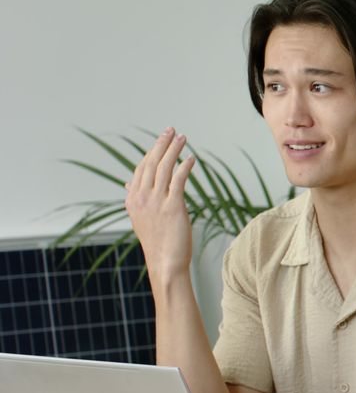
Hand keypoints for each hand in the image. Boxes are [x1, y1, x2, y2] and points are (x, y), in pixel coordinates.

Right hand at [124, 127, 196, 279]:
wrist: (165, 262)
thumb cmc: (157, 241)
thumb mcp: (140, 217)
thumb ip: (135, 198)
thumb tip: (128, 184)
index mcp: (132, 199)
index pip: (141, 168)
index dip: (152, 152)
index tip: (162, 139)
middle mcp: (141, 198)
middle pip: (151, 163)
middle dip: (161, 144)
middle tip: (171, 130)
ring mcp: (156, 202)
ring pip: (164, 168)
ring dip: (174, 150)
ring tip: (183, 137)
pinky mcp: (173, 207)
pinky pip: (179, 180)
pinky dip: (185, 167)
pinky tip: (191, 159)